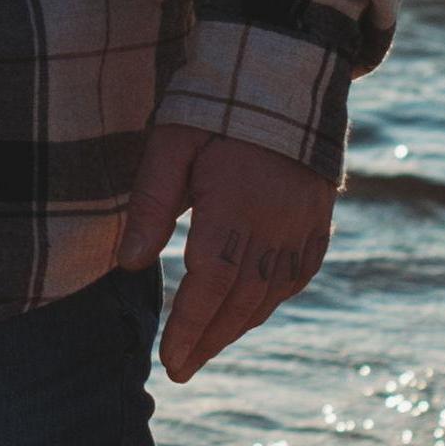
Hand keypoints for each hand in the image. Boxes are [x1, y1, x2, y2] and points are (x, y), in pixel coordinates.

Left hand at [118, 126, 334, 383]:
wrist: (285, 76)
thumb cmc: (216, 107)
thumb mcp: (170, 145)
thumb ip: (151, 205)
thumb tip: (126, 264)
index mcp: (235, 207)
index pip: (209, 284)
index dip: (190, 328)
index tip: (170, 360)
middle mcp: (275, 226)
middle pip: (240, 300)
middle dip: (209, 340)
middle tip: (181, 369)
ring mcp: (303, 227)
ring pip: (269, 294)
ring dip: (236, 327)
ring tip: (206, 349)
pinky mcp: (317, 222)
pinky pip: (296, 276)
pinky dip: (270, 301)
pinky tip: (249, 314)